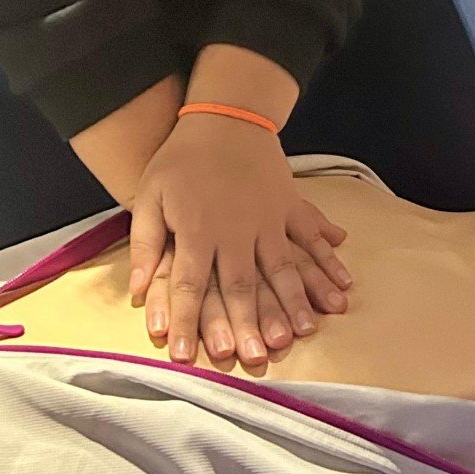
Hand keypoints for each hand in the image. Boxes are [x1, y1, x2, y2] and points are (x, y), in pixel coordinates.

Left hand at [127, 115, 352, 368]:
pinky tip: (339, 288)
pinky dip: (327, 262)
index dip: (185, 323)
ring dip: (292, 303)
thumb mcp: (148, 197)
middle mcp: (235, 230)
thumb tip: (136, 292)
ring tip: (300, 333)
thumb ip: (144, 245)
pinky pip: (310, 237)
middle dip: (246, 324)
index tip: (186, 357)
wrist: (224, 115)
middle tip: (254, 358)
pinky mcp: (289, 206)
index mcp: (197, 230)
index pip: (187, 286)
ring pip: (282, 268)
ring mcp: (268, 219)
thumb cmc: (179, 160)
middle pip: (240, 285)